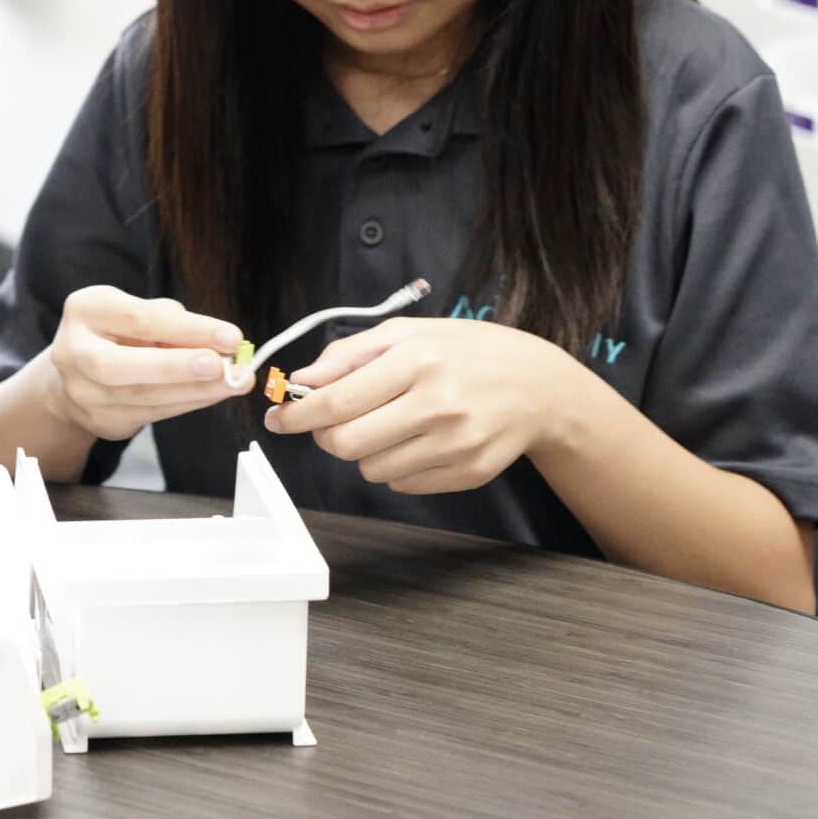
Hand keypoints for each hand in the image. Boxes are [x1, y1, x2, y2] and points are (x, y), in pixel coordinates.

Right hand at [38, 286, 246, 443]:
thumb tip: (222, 345)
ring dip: (194, 390)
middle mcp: (73, 352)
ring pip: (140, 396)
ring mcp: (82, 391)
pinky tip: (213, 394)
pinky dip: (187, 403)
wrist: (80, 372)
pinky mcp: (99, 419)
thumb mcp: (139, 312)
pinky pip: (150, 414)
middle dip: (176, 367)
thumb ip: (174, 324)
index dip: (188, 329)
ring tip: (233, 382)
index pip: (138, 319)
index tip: (232, 336)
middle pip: (119, 365)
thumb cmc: (119, 333)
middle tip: (221, 367)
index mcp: (85, 310)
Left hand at [262, 318, 580, 493]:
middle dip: (325, 436)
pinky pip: (402, 484)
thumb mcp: (407, 334)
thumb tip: (300, 382)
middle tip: (331, 423)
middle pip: (347, 443)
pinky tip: (417, 441)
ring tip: (388, 425)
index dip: (298, 415)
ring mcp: (457, 444)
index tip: (278, 419)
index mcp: (419, 361)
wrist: (539, 385)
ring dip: (364, 451)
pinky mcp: (470, 473)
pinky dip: (395, 466)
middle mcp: (439, 405)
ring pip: (371, 469)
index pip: (338, 401)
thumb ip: (348, 355)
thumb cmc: (465, 352)